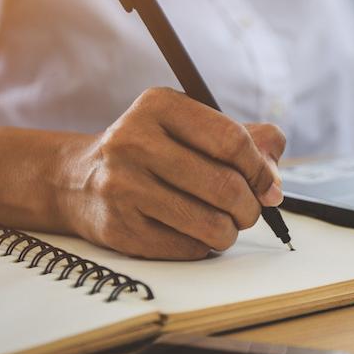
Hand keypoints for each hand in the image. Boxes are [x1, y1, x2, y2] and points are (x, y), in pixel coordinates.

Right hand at [56, 87, 284, 259]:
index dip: (261, 169)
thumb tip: (274, 181)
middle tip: (249, 211)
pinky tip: (192, 232)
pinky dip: (202, 245)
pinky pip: (188, 247)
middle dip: (250, 206)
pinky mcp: (119, 228)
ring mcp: (122, 186)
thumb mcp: (189, 127)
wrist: (78, 180)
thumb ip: (243, 140)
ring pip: (210, 223)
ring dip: (230, 230)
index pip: (231, 140)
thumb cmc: (151, 152)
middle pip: (224, 185)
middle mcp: (134, 141)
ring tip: (224, 224)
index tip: (269, 186)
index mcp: (158, 105)